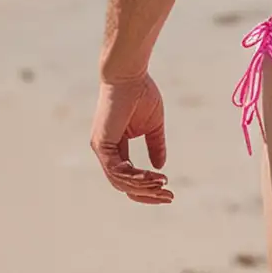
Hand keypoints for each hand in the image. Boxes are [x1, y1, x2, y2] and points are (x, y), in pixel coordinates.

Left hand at [90, 73, 172, 203]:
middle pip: (123, 185)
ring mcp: (101, 148)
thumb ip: (155, 145)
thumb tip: (160, 167)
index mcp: (115, 147)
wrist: (130, 75)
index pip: (128, 176)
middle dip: (147, 194)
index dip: (147, 187)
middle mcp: (105, 150)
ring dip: (144, 188)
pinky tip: (154, 178)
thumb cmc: (141, 93)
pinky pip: (117, 170)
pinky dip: (136, 177)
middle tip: (169, 197)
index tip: (168, 191)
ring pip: (120, 181)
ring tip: (164, 187)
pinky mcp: (102, 144)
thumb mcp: (153, 126)